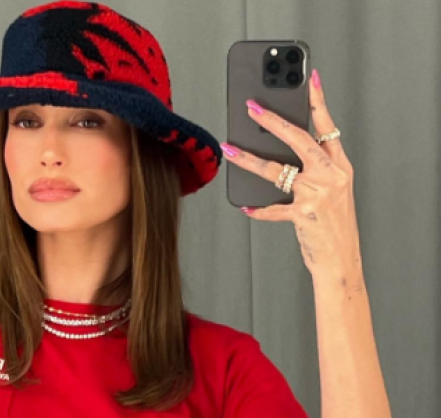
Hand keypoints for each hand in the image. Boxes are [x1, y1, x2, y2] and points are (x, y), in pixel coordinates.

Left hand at [220, 69, 361, 277]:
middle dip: (273, 120)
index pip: (327, 126)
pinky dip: (257, 209)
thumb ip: (313, 168)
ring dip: (248, 160)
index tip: (309, 79)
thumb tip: (279, 148)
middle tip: (251, 106)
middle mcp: (331, 176)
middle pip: (299, 139)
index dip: (318, 101)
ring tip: (229, 149)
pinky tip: (245, 206)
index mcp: (340, 166)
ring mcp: (317, 195)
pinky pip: (272, 208)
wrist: (341, 260)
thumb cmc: (333, 223)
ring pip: (276, 170)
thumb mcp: (333, 190)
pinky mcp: (303, 215)